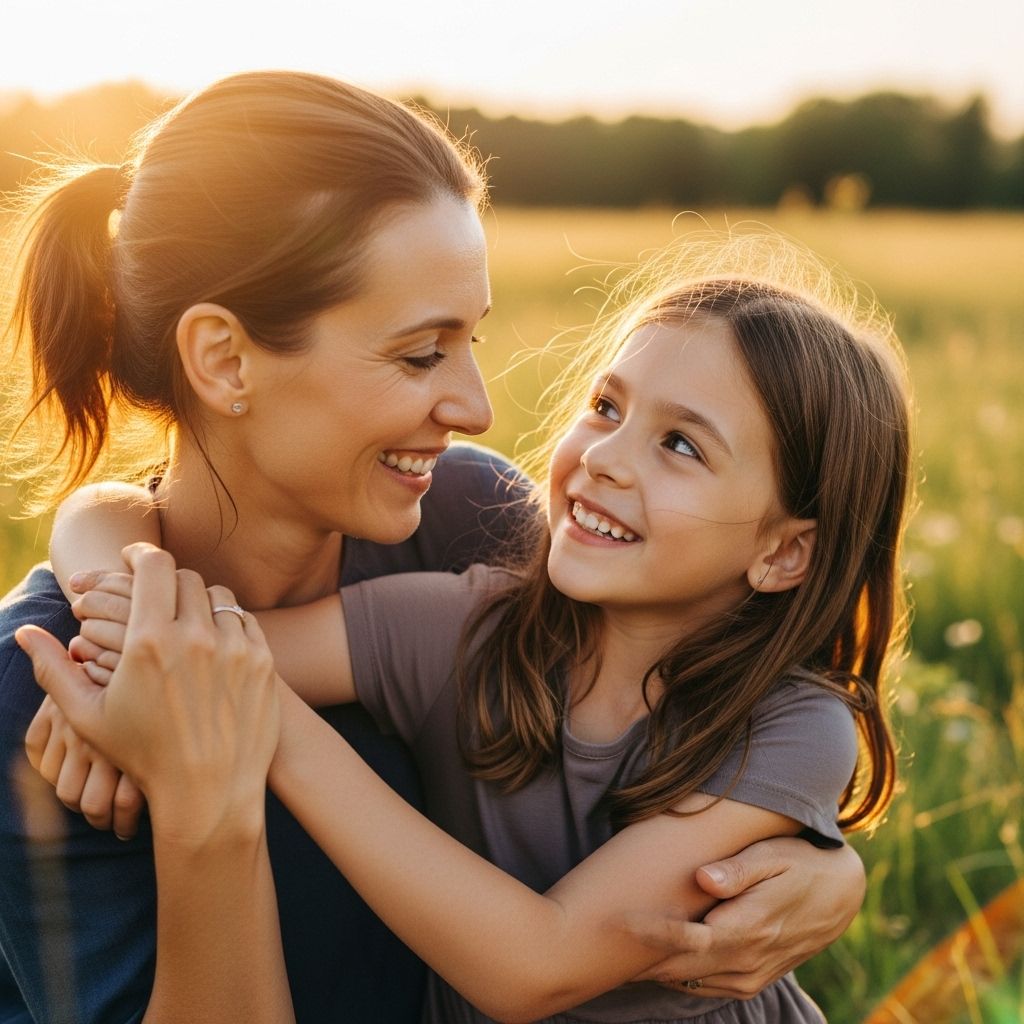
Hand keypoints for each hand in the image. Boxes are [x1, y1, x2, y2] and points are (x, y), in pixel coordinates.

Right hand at [16, 544, 279, 840]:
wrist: (209, 793)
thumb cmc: (142, 756)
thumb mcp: (89, 716)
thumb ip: (54, 669)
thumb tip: (25, 633)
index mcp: (150, 641)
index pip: (152, 566)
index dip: (140, 552)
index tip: (132, 556)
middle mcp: (197, 637)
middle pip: (185, 576)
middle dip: (166, 580)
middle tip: (154, 593)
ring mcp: (235, 648)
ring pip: (218, 596)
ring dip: (199, 599)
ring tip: (183, 616)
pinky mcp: (263, 661)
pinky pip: (245, 621)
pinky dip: (227, 622)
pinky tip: (213, 639)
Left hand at [628, 837, 864, 998]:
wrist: (840, 895)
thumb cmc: (801, 864)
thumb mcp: (774, 857)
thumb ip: (739, 870)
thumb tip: (702, 877)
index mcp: (748, 928)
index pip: (688, 939)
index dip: (650, 934)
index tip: (615, 921)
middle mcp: (746, 960)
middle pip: (679, 966)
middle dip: (637, 958)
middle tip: (592, 942)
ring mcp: (749, 975)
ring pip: (688, 980)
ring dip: (651, 970)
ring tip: (608, 952)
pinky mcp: (750, 980)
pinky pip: (704, 986)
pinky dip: (675, 975)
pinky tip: (650, 960)